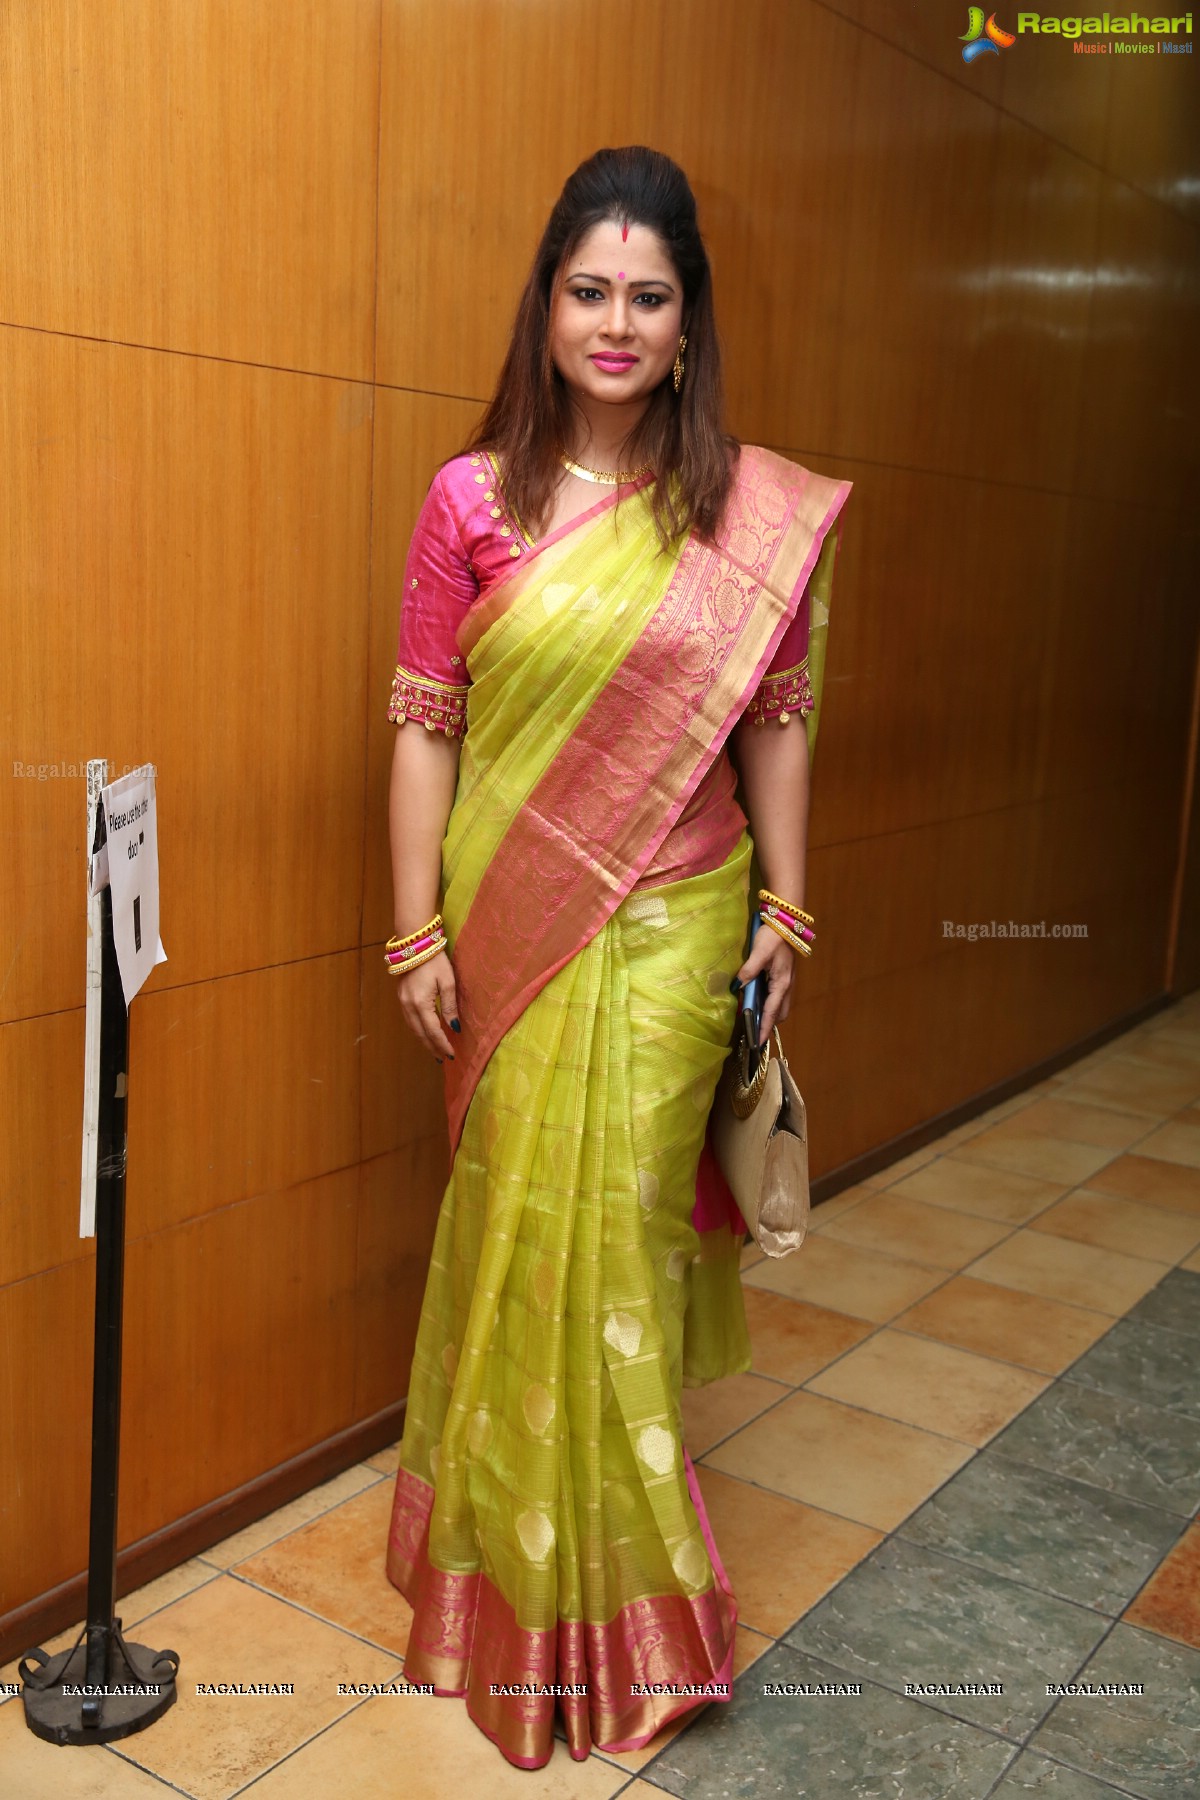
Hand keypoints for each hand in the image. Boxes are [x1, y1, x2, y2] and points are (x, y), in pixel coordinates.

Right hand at [394, 949, 459, 1062]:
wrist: (415, 944)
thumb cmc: (435, 960)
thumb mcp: (447, 982)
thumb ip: (450, 1006)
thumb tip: (454, 1027)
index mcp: (421, 1003)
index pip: (433, 1031)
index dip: (442, 1044)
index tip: (451, 1055)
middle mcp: (408, 1005)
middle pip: (420, 1033)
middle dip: (432, 1047)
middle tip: (442, 1059)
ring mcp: (402, 1002)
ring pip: (412, 1028)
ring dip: (423, 1041)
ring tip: (434, 1051)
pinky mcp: (401, 997)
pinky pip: (409, 1020)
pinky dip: (417, 1030)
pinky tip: (424, 1033)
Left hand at [736, 927, 794, 1045]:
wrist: (786, 921)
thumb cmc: (773, 937)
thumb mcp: (759, 953)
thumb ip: (749, 970)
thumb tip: (738, 985)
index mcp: (782, 983)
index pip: (772, 1012)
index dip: (764, 1028)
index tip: (758, 1042)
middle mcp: (787, 985)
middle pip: (779, 1013)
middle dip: (769, 1023)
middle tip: (753, 1029)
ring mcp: (786, 981)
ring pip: (779, 1005)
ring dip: (769, 1013)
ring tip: (752, 1017)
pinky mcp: (783, 975)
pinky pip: (777, 995)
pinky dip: (768, 1002)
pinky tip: (755, 998)